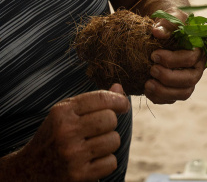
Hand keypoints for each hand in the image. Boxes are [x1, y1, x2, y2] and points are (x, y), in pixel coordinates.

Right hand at [12, 84, 129, 181]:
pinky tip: (90, 161)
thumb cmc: (53, 137)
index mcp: (62, 113)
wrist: (28, 170)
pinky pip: (111, 162)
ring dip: (108, 144)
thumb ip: (92, 101)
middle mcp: (66, 132)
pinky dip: (105, 163)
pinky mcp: (78, 175)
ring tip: (91, 147)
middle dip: (109, 125)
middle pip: (111, 119)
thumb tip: (119, 88)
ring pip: (113, 141)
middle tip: (96, 131)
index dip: (119, 100)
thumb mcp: (65, 115)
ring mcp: (72, 154)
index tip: (123, 105)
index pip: (101, 98)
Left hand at [145, 10, 205, 103]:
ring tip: (147, 83)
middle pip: (190, 80)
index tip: (154, 55)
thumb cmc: (170, 22)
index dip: (173, 60)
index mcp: (199, 49)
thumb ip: (167, 22)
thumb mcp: (171, 16)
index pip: (192, 59)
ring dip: (164, 91)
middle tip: (151, 69)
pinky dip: (159, 98)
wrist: (165, 29)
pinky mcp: (177, 88)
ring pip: (183, 93)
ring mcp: (188, 79)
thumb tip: (157, 33)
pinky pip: (172, 99)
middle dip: (169, 78)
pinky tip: (147, 89)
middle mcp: (197, 66)